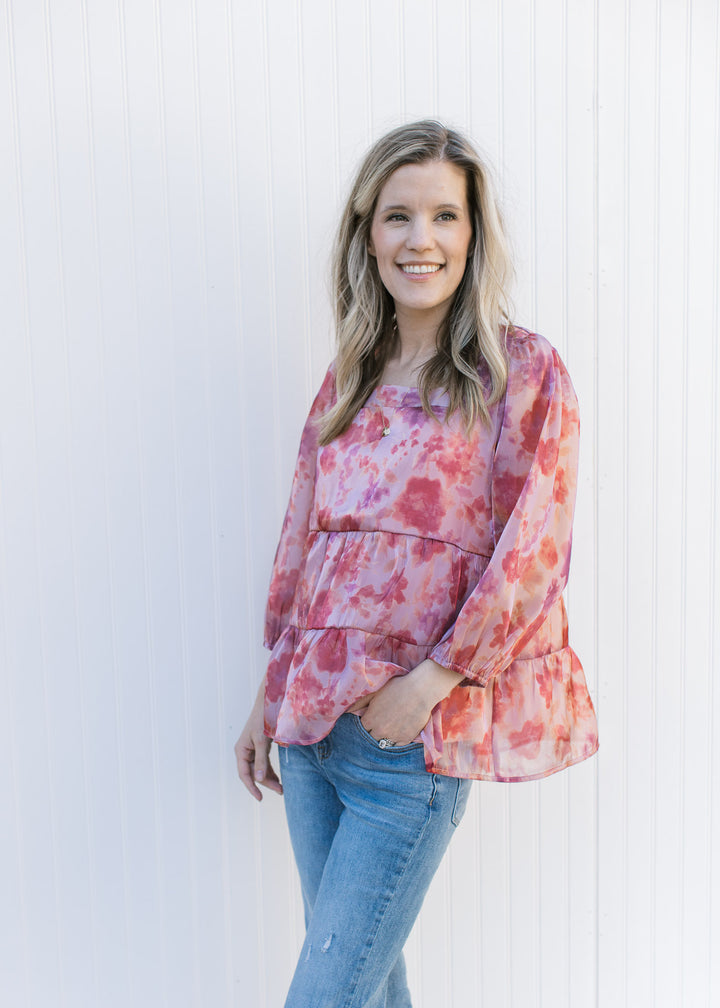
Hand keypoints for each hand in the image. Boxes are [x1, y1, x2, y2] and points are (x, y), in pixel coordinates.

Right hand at [234, 679, 282, 801]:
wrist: (270, 701)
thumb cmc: (264, 719)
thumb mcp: (262, 740)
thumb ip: (261, 760)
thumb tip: (258, 779)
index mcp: (241, 750)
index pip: (244, 774)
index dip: (252, 788)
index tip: (261, 798)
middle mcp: (245, 751)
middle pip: (253, 773)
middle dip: (266, 783)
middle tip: (281, 791)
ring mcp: (252, 749)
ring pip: (259, 769)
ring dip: (269, 778)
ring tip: (281, 788)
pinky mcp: (260, 746)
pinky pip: (264, 763)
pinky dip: (270, 770)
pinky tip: (278, 778)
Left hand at [354, 659, 463, 745]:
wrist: (420, 690)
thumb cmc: (397, 687)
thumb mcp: (375, 693)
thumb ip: (360, 703)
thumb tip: (346, 712)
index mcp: (369, 719)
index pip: (362, 728)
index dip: (368, 723)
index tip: (373, 718)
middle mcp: (379, 730)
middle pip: (371, 737)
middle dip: (375, 731)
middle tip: (383, 722)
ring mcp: (392, 736)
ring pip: (383, 742)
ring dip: (385, 736)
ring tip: (391, 726)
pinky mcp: (405, 739)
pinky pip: (397, 745)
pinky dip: (397, 739)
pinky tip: (400, 729)